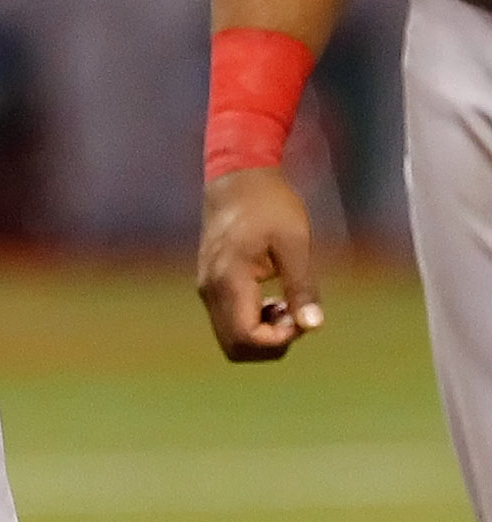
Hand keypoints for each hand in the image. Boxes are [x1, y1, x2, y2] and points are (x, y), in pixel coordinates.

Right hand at [196, 167, 324, 362]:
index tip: (300, 317)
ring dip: (261, 334)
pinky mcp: (210, 282)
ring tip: (287, 306)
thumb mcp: (294, 242)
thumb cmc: (270, 203)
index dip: (279, 340)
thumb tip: (313, 326)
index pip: (247, 337)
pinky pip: (227, 319)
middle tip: (295, 316)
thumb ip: (302, 287)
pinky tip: (274, 300)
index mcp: (230, 279)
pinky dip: (252, 322)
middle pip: (234, 347)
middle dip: (270, 344)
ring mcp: (207, 286)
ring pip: (229, 337)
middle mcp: (211, 288)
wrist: (237, 175)